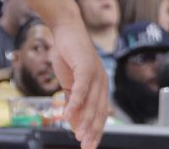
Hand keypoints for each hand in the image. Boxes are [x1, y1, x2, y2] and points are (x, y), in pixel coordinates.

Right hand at [51, 23, 108, 148]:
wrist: (67, 32)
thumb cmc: (69, 58)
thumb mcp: (70, 84)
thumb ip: (74, 102)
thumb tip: (73, 122)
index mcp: (100, 86)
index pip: (101, 112)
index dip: (97, 130)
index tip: (91, 146)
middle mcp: (101, 80)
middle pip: (99, 110)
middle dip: (93, 130)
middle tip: (86, 147)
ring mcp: (95, 73)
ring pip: (92, 102)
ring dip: (85, 120)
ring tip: (79, 136)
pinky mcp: (85, 66)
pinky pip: (81, 88)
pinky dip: (75, 103)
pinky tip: (68, 116)